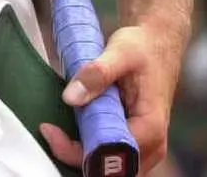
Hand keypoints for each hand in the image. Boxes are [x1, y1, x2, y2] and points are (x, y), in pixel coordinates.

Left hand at [38, 18, 184, 172]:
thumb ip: (96, 73)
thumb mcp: (120, 52)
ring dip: (80, 152)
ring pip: (110, 165)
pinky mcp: (134, 139)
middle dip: (76, 155)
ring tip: (56, 129)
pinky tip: (69, 128)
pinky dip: (87, 146)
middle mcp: (151, 144)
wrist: (157, 43)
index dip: (78, 150)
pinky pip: (110, 153)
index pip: (113, 154)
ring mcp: (144, 145)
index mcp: (151, 126)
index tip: (50, 130)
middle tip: (49, 130)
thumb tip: (70, 97)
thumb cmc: (142, 48)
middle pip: (111, 168)